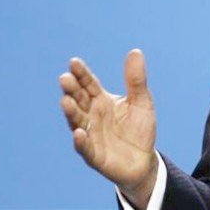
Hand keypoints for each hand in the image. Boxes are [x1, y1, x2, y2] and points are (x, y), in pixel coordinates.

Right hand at [59, 49, 157, 206]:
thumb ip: (136, 79)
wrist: (144, 160)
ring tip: (65, 101)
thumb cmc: (139, 128)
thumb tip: (135, 51)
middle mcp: (92, 116)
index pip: (88, 84)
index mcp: (101, 100)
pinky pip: (86, 148)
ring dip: (71, 113)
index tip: (73, 62)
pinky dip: (81, 142)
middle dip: (71, 90)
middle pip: (79, 100)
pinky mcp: (95, 155)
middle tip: (65, 78)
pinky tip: (78, 133)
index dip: (81, 74)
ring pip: (77, 122)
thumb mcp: (142, 101)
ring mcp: (91, 135)